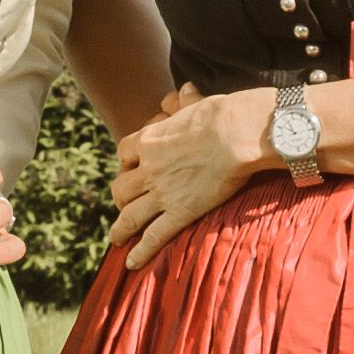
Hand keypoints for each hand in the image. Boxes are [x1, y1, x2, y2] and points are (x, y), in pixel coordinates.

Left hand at [110, 86, 270, 270]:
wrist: (236, 134)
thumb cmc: (222, 115)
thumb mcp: (197, 104)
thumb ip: (186, 102)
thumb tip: (184, 90)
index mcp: (150, 139)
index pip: (124, 153)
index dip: (126, 164)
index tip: (131, 170)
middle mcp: (148, 168)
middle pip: (120, 187)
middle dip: (120, 199)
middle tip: (124, 205)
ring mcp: (161, 192)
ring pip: (129, 215)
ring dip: (120, 229)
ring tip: (117, 239)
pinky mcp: (179, 212)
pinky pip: (153, 236)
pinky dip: (139, 251)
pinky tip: (132, 263)